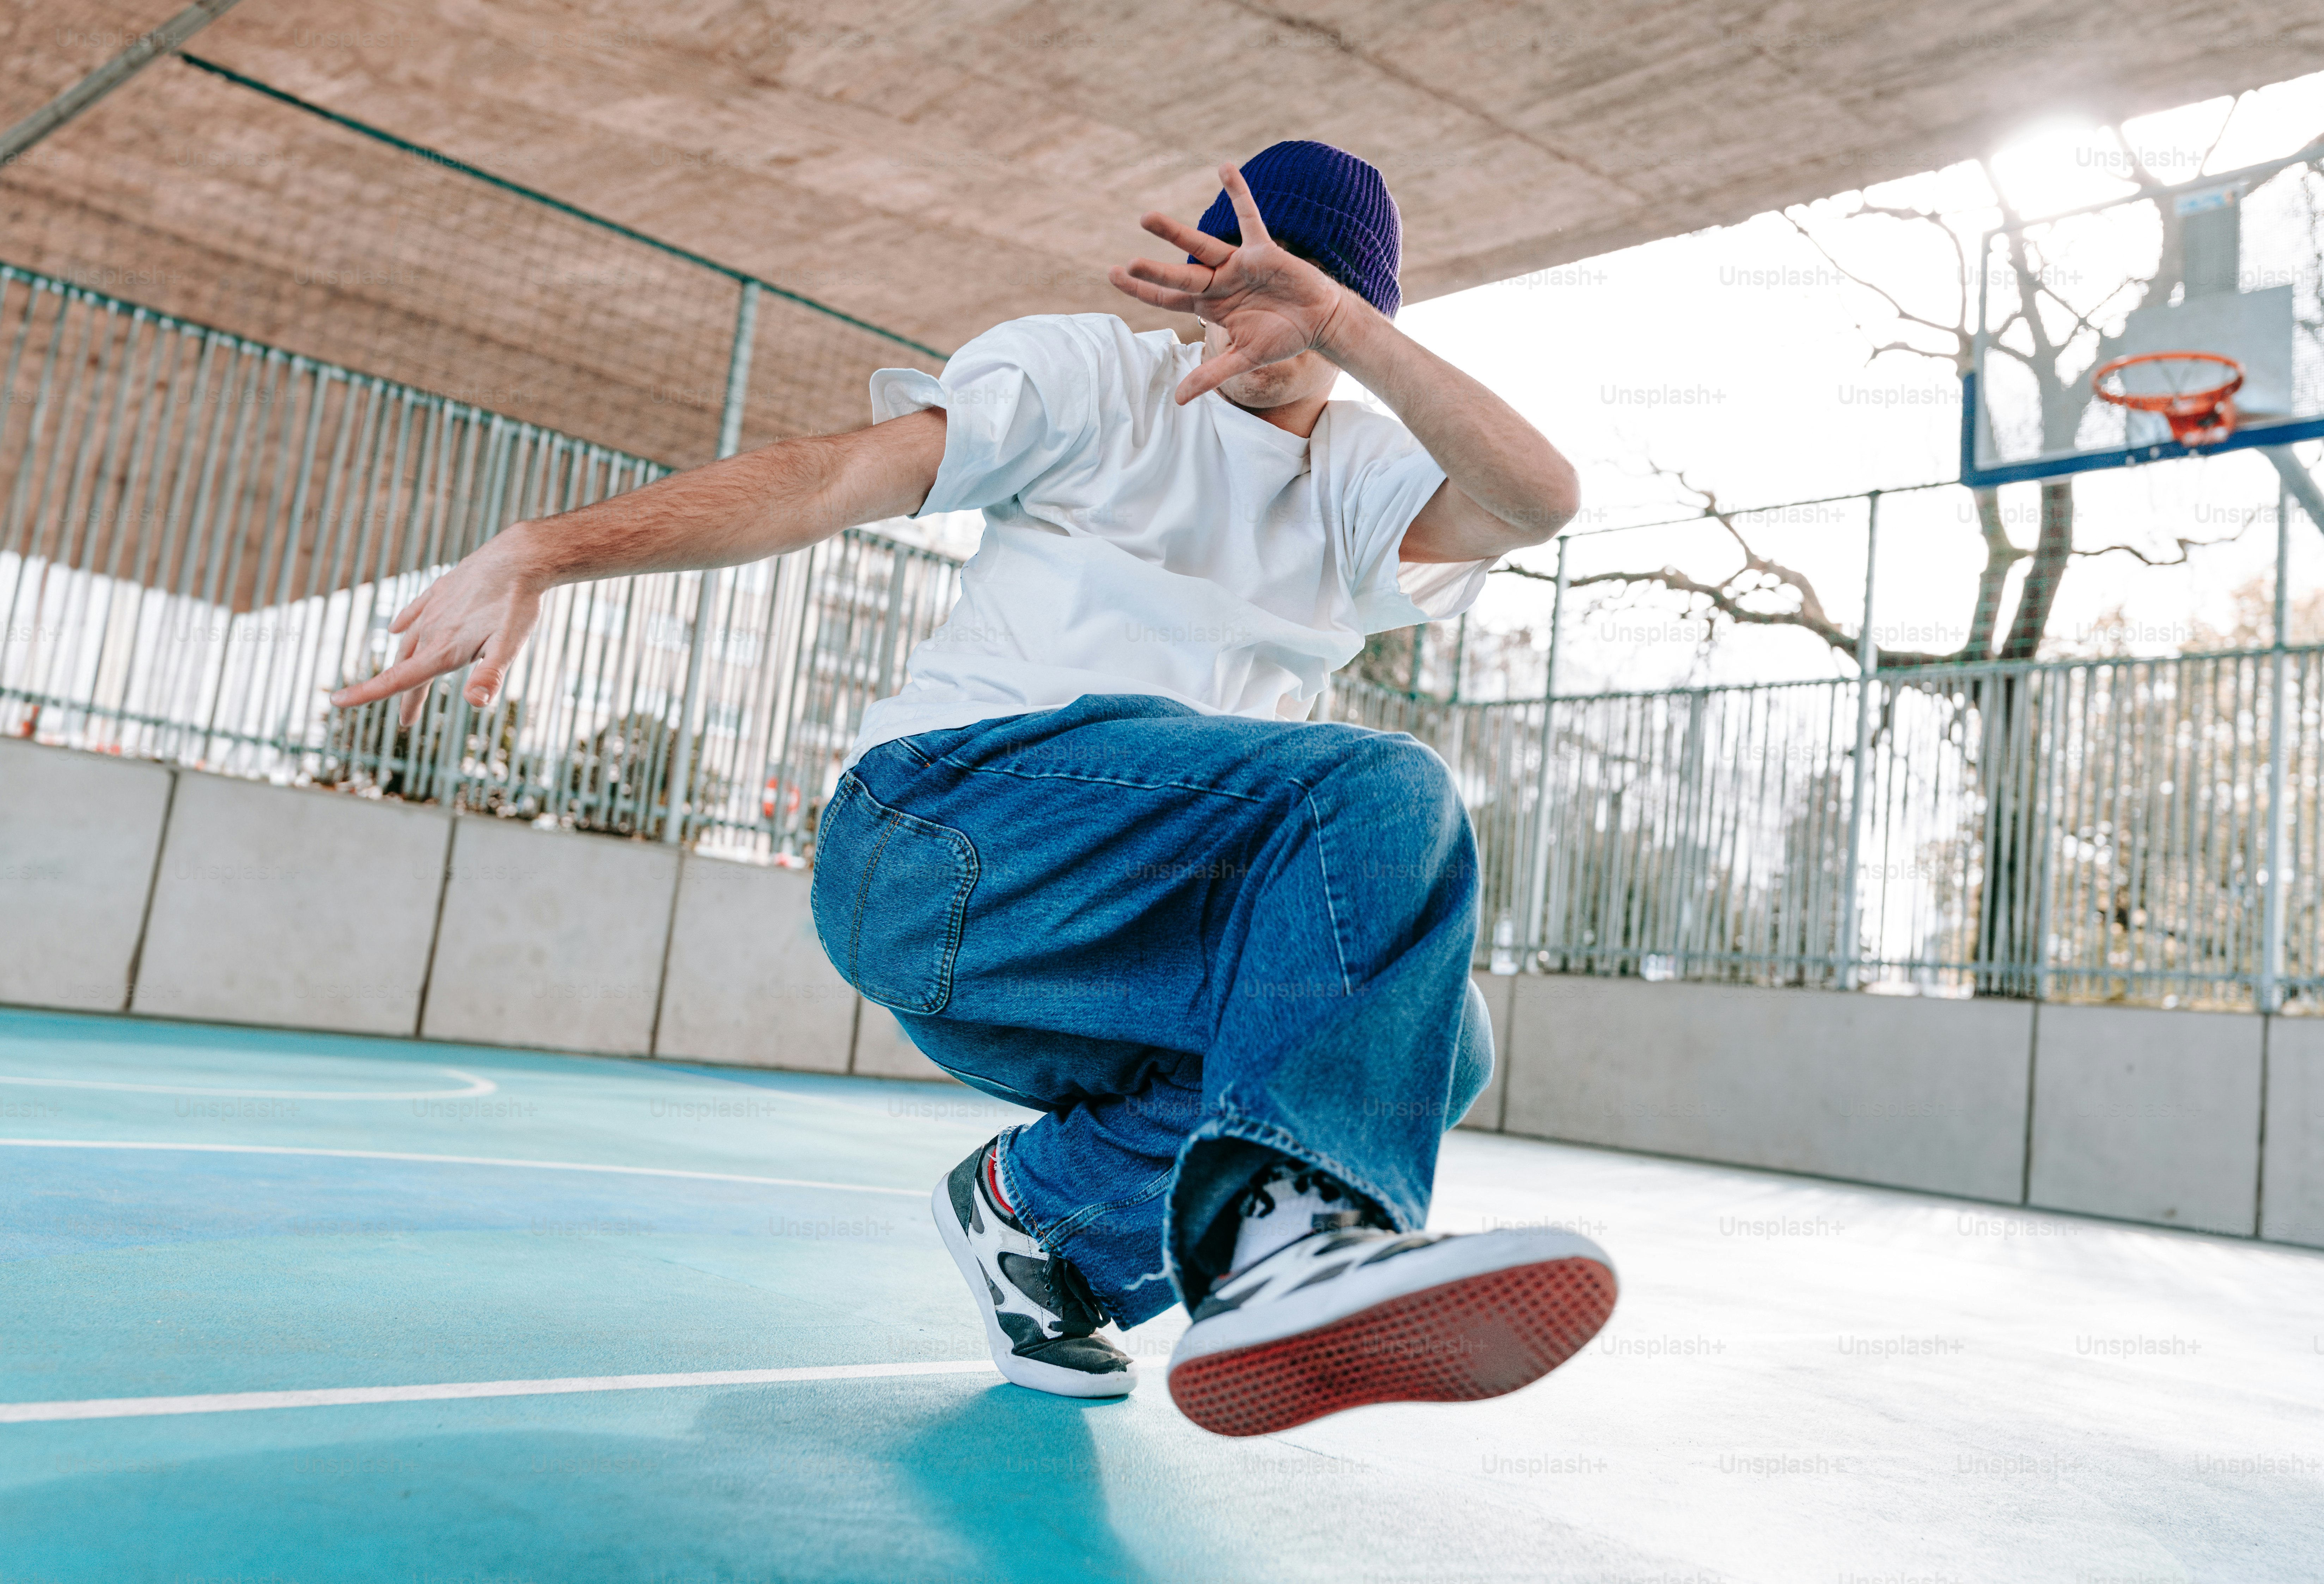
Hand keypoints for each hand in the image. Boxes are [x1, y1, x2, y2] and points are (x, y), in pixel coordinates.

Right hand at [329, 528, 546, 725]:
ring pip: (411, 642)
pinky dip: (404, 626)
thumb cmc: (517, 604)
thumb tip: (476, 703)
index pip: (398, 678)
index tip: (337, 701)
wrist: (519, 557)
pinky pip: (415, 613)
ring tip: (407, 682)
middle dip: (405, 696)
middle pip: (408, 668)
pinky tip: (396, 630)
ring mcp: (434, 609)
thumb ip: (490, 675)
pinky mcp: (440, 591)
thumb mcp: (510, 645)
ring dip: (406, 664)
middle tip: (408, 720)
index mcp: (443, 649)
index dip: (365, 692)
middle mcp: (432, 630)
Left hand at [1109, 163, 1351, 404]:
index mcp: (1210, 306)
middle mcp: (1218, 282)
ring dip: (1175, 233)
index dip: (1142, 291)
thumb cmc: (1282, 337)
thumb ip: (1211, 375)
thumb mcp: (1244, 360)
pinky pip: (1249, 218)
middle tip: (1124, 266)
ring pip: (1201, 246)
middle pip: (1178, 277)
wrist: (1319, 322)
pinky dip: (1239, 194)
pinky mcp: (1263, 251)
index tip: (1114, 275)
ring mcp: (1238, 264)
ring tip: (1146, 218)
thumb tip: (1178, 401)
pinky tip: (1224, 169)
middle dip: (1152, 273)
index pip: (1168, 298)